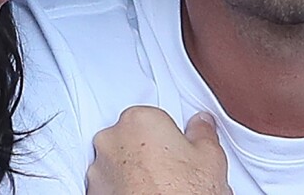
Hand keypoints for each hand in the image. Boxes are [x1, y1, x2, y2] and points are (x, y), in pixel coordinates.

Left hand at [87, 106, 231, 194]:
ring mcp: (99, 168)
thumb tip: (202, 124)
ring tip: (160, 190)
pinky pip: (109, 185)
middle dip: (149, 152)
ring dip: (133, 172)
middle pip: (133, 137)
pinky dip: (122, 191)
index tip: (179, 150)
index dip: (169, 136)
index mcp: (139, 119)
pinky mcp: (92, 193)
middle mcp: (112, 139)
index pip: (154, 117)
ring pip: (118, 162)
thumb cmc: (182, 194)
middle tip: (172, 172)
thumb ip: (202, 131)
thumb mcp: (210, 157)